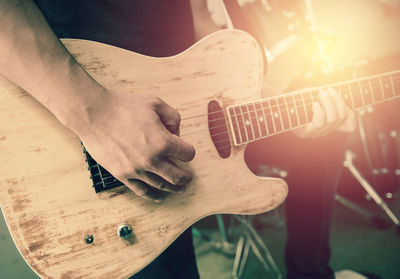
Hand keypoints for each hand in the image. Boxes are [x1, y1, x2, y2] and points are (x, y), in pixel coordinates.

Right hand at [78, 90, 194, 201]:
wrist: (94, 114)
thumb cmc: (124, 106)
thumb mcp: (155, 103)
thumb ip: (173, 117)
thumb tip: (177, 132)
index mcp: (162, 142)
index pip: (187, 154)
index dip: (188, 151)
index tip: (185, 150)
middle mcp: (151, 160)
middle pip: (178, 176)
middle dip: (186, 176)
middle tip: (188, 176)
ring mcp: (136, 170)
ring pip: (162, 186)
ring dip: (174, 188)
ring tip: (179, 188)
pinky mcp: (122, 175)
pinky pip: (142, 191)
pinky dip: (153, 196)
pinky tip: (160, 197)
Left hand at [294, 88, 356, 138]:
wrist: (278, 104)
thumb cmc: (298, 99)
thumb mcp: (316, 96)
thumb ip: (329, 98)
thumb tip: (341, 97)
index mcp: (329, 124)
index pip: (350, 126)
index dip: (352, 115)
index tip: (344, 102)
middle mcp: (324, 131)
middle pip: (341, 117)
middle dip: (337, 100)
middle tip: (328, 90)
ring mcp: (314, 134)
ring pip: (332, 119)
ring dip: (329, 102)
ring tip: (321, 93)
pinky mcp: (304, 133)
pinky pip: (319, 123)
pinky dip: (319, 111)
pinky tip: (314, 104)